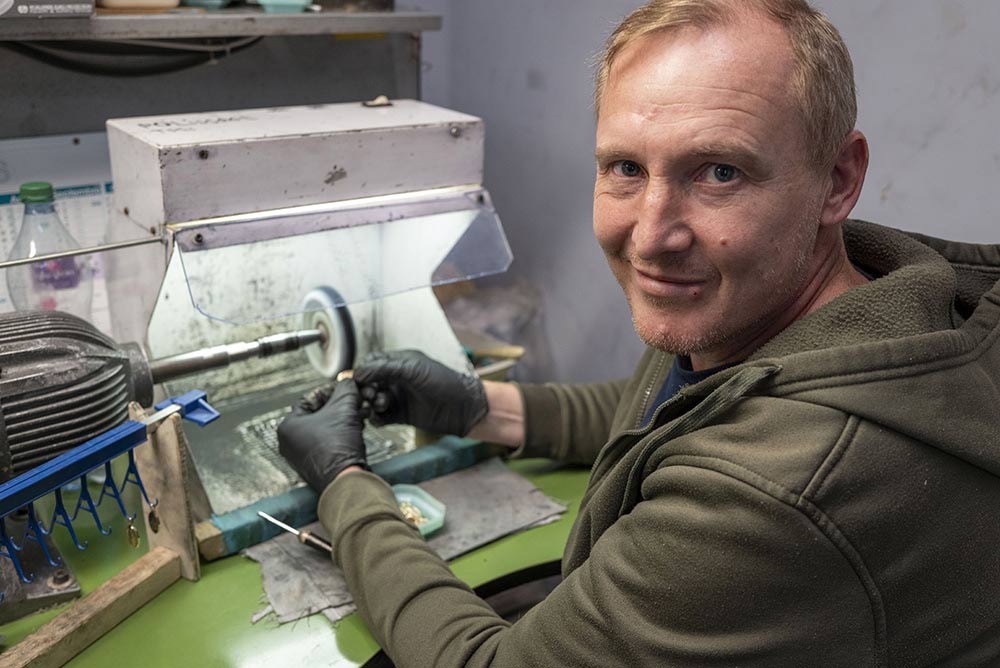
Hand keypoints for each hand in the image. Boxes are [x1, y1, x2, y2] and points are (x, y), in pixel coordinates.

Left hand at [277, 380, 366, 492]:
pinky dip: (341, 435)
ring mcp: (301, 456)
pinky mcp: (314, 466)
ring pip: (325, 429)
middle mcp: (289, 442)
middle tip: (354, 403)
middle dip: (340, 407)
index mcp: (287, 426)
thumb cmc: (337, 447)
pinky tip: (355, 432)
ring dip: (343, 421)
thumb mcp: (344, 408)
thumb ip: (346, 389)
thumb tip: (348, 381)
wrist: (346, 480)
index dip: (331, 392)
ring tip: (358, 417)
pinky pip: (327, 444)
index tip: (344, 390)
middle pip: (318, 414)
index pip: (309, 399)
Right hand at [354, 350, 487, 435]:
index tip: (358, 380)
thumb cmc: (445, 383)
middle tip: (370, 394)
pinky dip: (376, 418)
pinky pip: (381, 417)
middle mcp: (397, 379)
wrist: (463, 408)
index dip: (363, 371)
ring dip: (372, 403)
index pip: (372, 363)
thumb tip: (360, 372)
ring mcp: (399, 397)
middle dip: (366, 388)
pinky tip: (379, 417)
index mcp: (400, 362)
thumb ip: (385, 368)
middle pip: (370, 383)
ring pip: (373, 400)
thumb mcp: (413, 370)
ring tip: (381, 403)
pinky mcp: (401, 415)